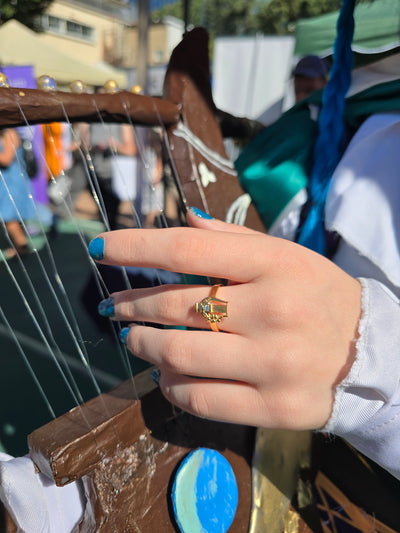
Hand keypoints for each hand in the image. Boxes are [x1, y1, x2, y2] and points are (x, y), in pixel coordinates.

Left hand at [88, 210, 360, 429]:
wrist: (372, 353)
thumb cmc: (318, 296)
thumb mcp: (287, 255)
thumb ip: (233, 238)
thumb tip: (181, 223)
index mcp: (276, 264)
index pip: (188, 249)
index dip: (136, 247)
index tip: (101, 249)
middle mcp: (274, 312)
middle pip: (175, 305)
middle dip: (129, 304)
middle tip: (112, 305)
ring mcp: (274, 364)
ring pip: (178, 355)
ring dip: (142, 345)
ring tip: (131, 338)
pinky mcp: (274, 408)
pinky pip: (199, 398)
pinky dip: (169, 385)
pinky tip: (164, 373)